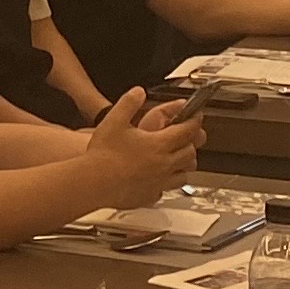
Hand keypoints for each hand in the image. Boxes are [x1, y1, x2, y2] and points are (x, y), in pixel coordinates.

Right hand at [82, 86, 205, 202]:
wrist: (93, 183)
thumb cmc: (103, 154)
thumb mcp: (115, 120)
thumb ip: (129, 103)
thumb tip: (139, 92)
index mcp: (158, 144)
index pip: (186, 131)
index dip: (194, 121)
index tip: (195, 116)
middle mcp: (164, 165)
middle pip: (190, 153)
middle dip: (191, 143)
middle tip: (187, 136)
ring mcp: (159, 183)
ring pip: (183, 175)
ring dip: (183, 165)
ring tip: (177, 159)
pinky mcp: (150, 196)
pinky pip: (166, 190)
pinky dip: (167, 183)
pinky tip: (158, 179)